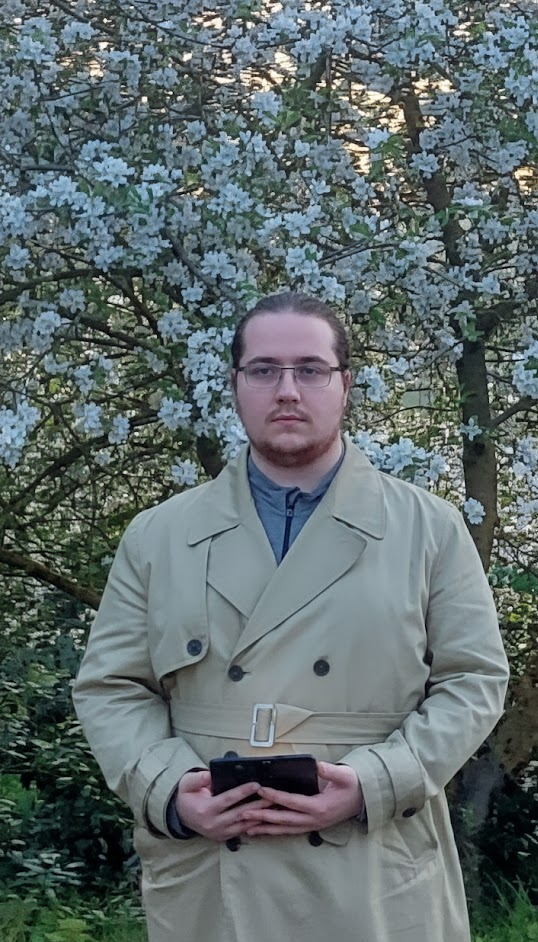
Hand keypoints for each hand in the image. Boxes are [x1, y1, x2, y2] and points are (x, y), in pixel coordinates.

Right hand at [175, 770, 270, 841]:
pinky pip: (242, 831)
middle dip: (258, 805)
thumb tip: (211, 774)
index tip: (256, 785)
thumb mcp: (187, 783)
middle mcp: (214, 824)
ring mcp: (220, 833)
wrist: (180, 816)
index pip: (228, 800)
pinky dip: (255, 824)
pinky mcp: (224, 837)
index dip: (243, 792)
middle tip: (273, 796)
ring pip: (244, 825)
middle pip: (240, 814)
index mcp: (205, 809)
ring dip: (260, 816)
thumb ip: (198, 778)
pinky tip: (266, 818)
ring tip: (274, 807)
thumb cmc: (186, 796)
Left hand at [240, 761, 363, 836]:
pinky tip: (263, 830)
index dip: (276, 796)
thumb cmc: (353, 786)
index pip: (292, 802)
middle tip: (244, 813)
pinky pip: (289, 830)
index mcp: (320, 807)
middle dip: (263, 817)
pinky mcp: (311, 826)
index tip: (260, 790)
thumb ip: (330, 771)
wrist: (363, 800)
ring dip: (265, 828)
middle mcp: (314, 820)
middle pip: (284, 820)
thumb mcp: (344, 776)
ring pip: (285, 829)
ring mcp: (312, 825)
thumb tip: (317, 765)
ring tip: (247, 827)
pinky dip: (275, 831)